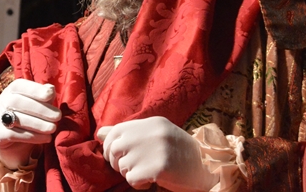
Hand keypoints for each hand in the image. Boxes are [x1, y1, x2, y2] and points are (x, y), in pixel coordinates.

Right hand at [0, 78, 61, 169]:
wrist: (15, 148)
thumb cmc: (29, 123)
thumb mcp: (38, 109)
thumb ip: (44, 98)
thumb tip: (50, 89)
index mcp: (10, 92)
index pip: (18, 85)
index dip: (34, 89)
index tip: (50, 95)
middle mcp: (0, 103)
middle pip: (17, 101)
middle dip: (40, 108)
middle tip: (57, 116)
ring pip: (16, 118)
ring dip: (38, 123)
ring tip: (53, 128)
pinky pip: (14, 134)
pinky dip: (33, 136)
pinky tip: (47, 138)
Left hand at [97, 116, 217, 191]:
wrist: (206, 169)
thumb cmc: (178, 152)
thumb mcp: (155, 135)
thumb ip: (129, 132)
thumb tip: (99, 134)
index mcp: (151, 122)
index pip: (115, 131)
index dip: (109, 146)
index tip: (115, 156)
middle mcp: (151, 133)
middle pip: (114, 149)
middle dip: (116, 162)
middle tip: (130, 168)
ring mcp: (154, 150)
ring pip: (122, 166)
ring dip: (129, 174)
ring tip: (145, 173)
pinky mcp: (157, 168)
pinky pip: (131, 179)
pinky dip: (137, 184)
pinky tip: (149, 181)